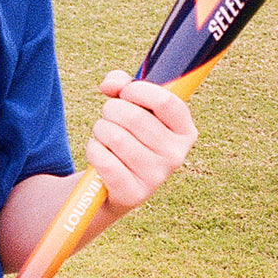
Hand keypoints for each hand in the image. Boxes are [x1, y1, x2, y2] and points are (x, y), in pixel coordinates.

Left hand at [84, 69, 197, 213]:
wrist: (115, 184)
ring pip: (114, 136)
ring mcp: (156, 177)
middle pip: (134, 117)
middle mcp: (176, 155)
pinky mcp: (134, 194)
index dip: (138, 90)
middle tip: (109, 116)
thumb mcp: (130, 104)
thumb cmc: (128, 134)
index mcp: (185, 131)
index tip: (125, 91)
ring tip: (105, 135)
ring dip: (100, 130)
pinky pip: (102, 158)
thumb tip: (110, 85)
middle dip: (111, 109)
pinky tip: (99, 153)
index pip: (165, 101)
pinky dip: (93, 149)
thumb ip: (121, 83)